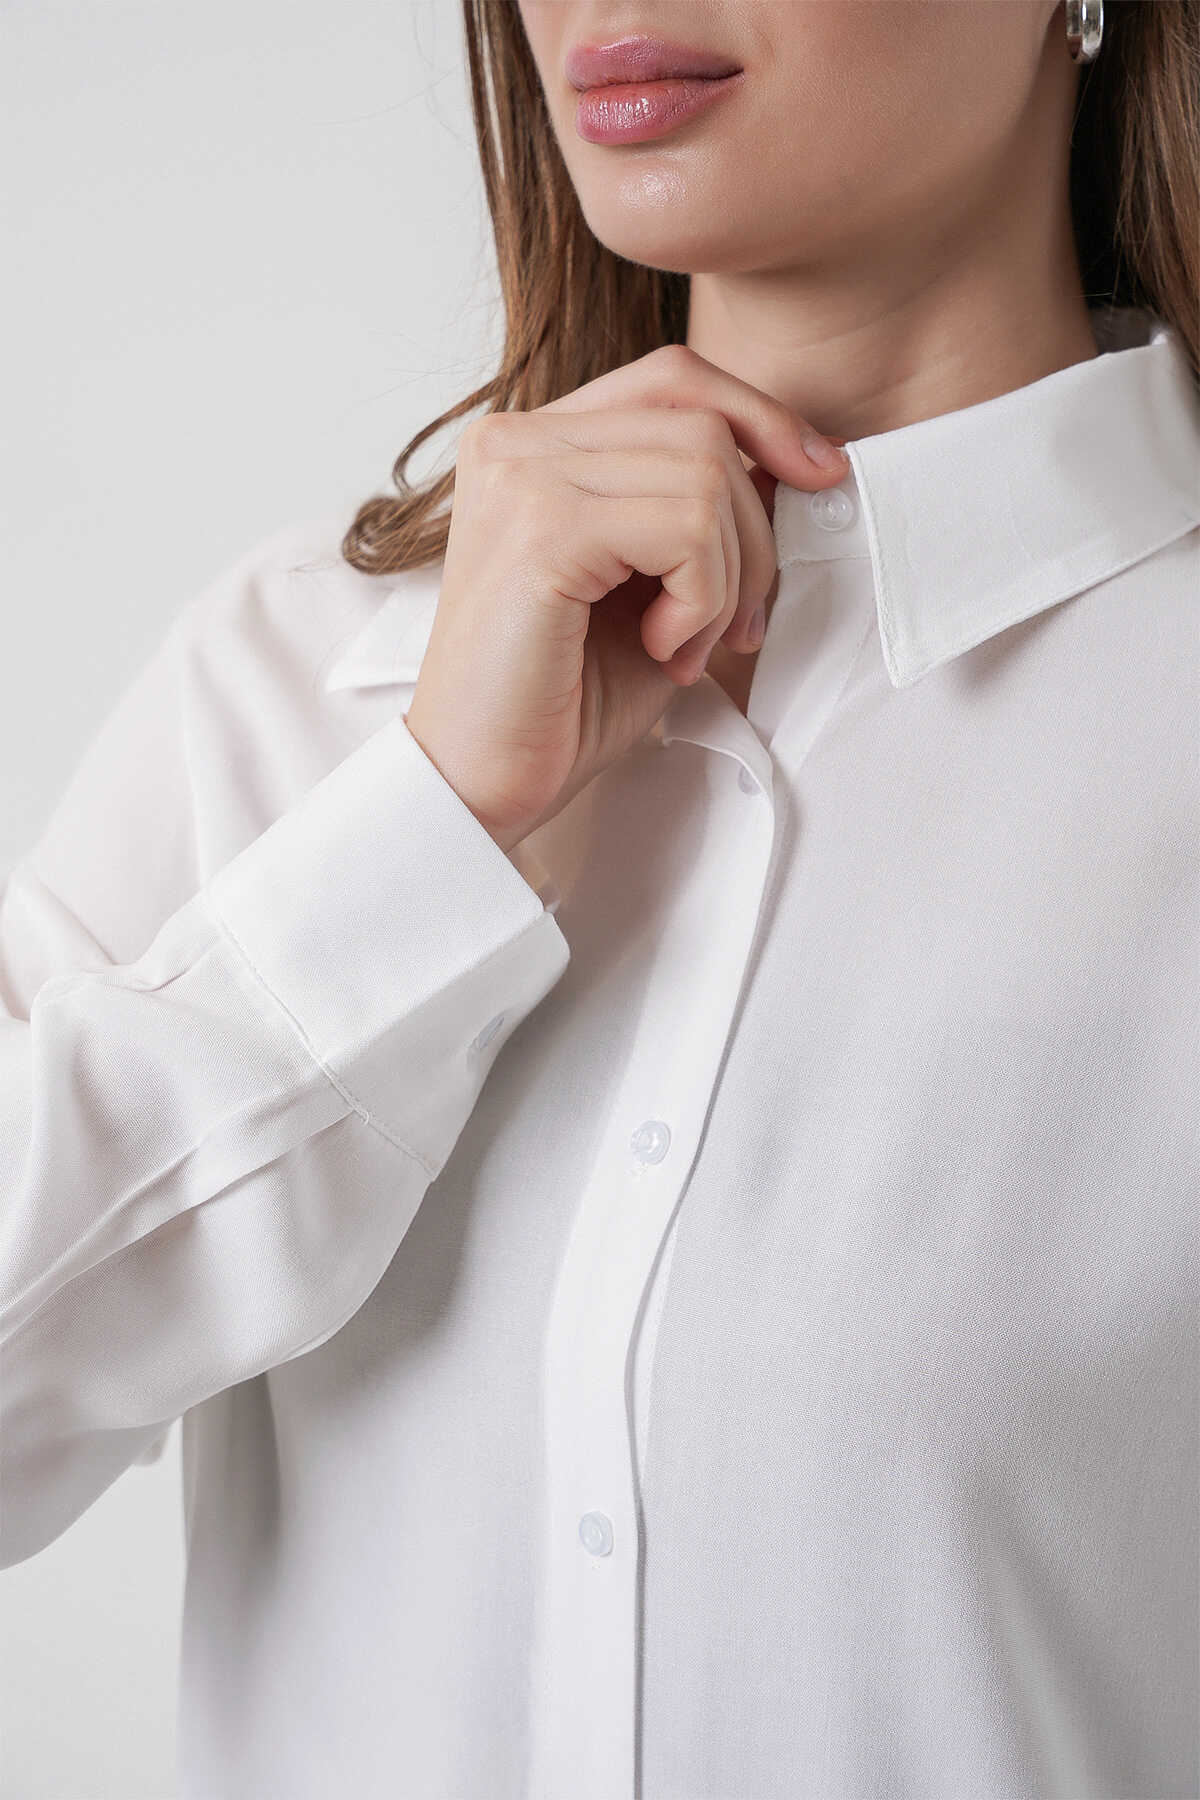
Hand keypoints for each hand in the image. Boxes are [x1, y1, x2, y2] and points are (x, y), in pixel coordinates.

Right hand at [402, 343, 848, 853]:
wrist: (480, 783)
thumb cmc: (560, 702)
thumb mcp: (651, 587)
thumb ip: (701, 515)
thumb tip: (800, 461)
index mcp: (532, 443)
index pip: (670, 380)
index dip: (758, 417)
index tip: (818, 476)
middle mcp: (514, 441)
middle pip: (702, 427)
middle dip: (750, 536)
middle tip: (731, 629)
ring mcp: (520, 476)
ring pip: (706, 474)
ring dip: (725, 580)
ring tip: (683, 647)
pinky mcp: (539, 528)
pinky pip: (686, 530)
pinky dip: (702, 601)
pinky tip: (661, 649)